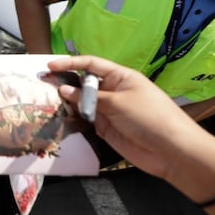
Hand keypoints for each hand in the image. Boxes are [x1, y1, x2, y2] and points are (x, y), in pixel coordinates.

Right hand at [48, 55, 195, 182]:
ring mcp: (109, 111)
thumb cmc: (150, 117)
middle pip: (84, 83)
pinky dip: (73, 119)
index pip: (92, 64)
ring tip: (45, 102)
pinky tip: (59, 118)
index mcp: (121, 77)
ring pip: (82, 103)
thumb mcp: (119, 102)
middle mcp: (113, 91)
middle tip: (42, 85)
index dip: (71, 63)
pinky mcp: (106, 129)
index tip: (50, 66)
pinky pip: (86, 120)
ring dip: (67, 103)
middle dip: (65, 83)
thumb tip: (64, 90)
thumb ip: (89, 98)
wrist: (171, 151)